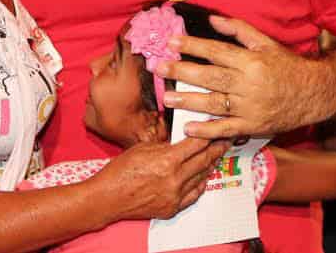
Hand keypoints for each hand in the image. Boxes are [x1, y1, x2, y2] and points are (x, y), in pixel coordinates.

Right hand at [97, 137, 229, 220]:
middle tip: (226, 140)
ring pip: (201, 177)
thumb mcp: (144, 148)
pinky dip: (201, 183)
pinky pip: (194, 194)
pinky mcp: (172, 207)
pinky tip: (204, 176)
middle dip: (216, 148)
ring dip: (211, 165)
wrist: (109, 197)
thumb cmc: (121, 171)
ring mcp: (175, 195)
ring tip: (216, 155)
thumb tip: (181, 140)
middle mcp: (175, 178)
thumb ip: (166, 145)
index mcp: (167, 160)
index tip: (216, 128)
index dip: (209, 134)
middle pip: (203, 160)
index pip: (196, 144)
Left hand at [159, 16, 314, 138]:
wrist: (315, 94)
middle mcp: (249, 84)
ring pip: (215, 104)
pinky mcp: (253, 126)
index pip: (216, 51)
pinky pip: (227, 129)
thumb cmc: (287, 66)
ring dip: (189, 100)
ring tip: (167, 98)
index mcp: (251, 61)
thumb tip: (212, 20)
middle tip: (160, 68)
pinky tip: (188, 127)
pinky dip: (207, 130)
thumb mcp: (266, 43)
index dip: (193, 46)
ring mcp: (251, 107)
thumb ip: (239, 30)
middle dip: (183, 71)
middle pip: (211, 77)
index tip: (172, 42)